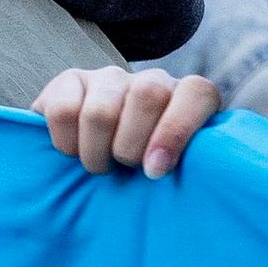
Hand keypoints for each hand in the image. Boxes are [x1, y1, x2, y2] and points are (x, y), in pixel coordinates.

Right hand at [32, 66, 220, 178]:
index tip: (155, 171)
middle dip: (130, 146)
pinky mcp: (70, 80)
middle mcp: (152, 80)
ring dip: (95, 152)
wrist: (99, 168)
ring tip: (98, 165)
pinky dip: (66, 141)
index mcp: (188, 98)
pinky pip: (64, 109)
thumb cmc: (147, 178)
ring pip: (101, 110)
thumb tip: (203, 189)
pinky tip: (73, 150)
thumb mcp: (177, 176)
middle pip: (147, 95)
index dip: (176, 130)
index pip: (196, 93)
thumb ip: (194, 170)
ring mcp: (110, 77)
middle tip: (124, 168)